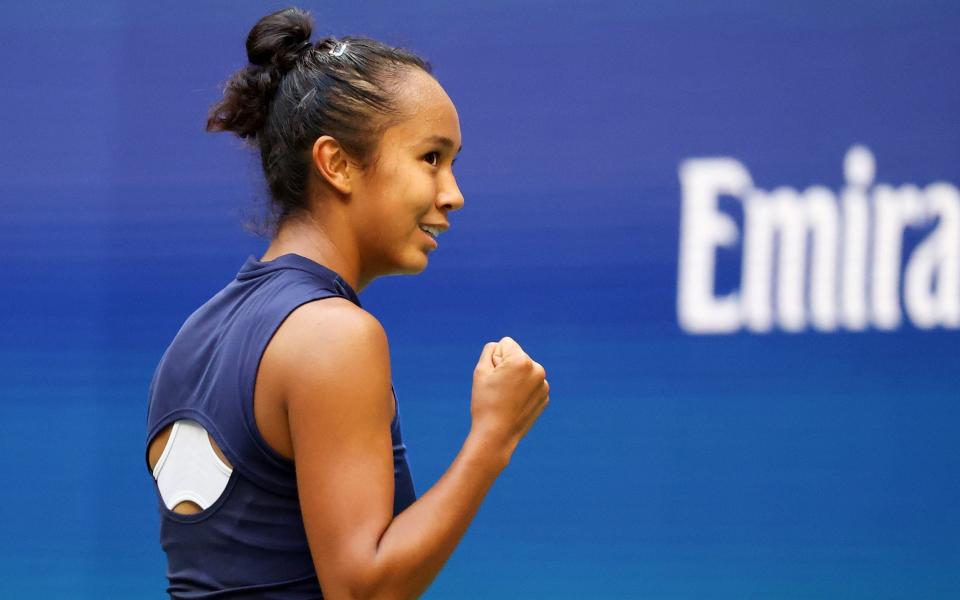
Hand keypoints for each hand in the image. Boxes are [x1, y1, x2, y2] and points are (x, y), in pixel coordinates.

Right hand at [470, 337, 549, 458]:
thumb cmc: (486, 402)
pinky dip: (523, 391)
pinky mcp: (545, 397)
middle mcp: (537, 369)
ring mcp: (543, 384)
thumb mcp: (480, 371)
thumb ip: (491, 350)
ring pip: (524, 370)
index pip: (505, 344)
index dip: (495, 359)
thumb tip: (502, 346)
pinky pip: (531, 384)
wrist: (497, 435)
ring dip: (516, 378)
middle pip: (516, 356)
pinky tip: (515, 404)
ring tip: (507, 397)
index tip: (493, 377)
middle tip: (499, 389)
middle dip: (507, 367)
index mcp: (522, 361)